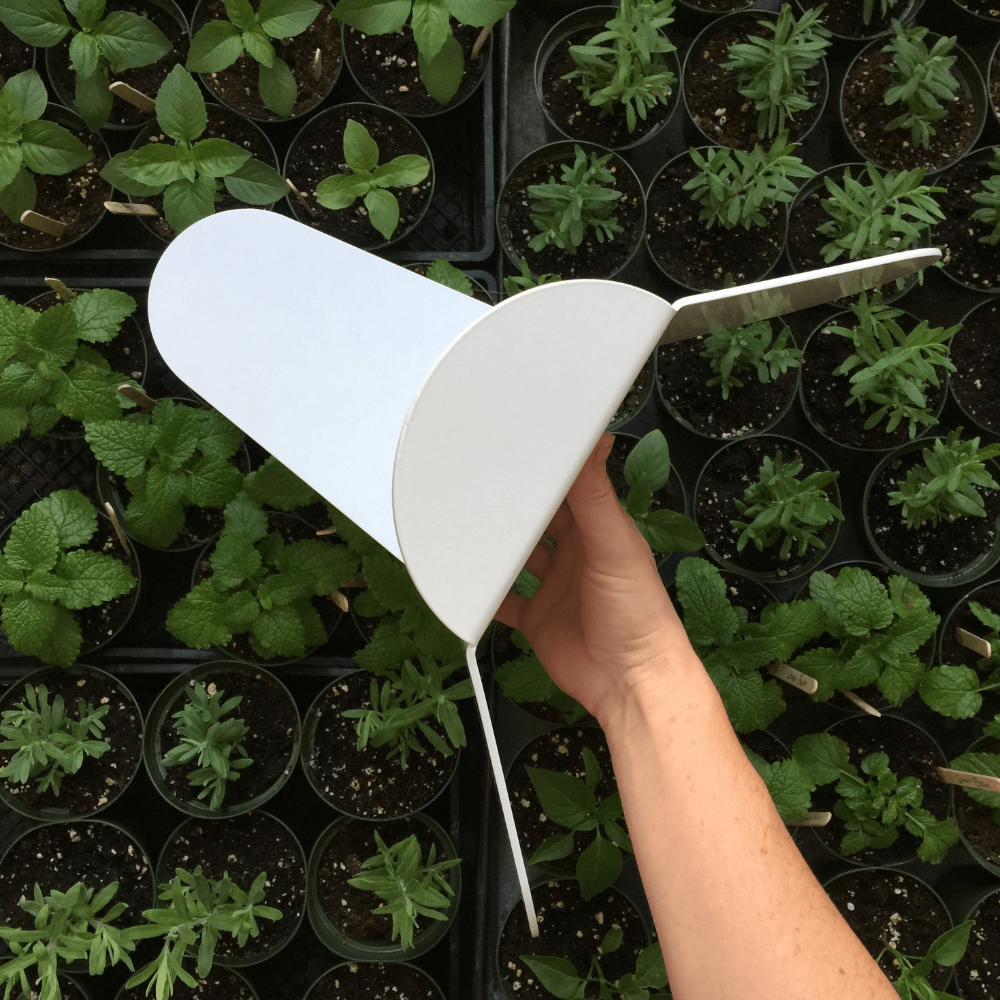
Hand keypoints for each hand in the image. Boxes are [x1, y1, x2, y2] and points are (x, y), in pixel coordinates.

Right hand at [496, 433, 689, 722]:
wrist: (629, 682)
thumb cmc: (640, 614)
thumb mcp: (615, 545)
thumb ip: (596, 496)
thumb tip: (597, 439)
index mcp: (599, 530)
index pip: (568, 488)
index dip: (546, 470)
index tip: (519, 450)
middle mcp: (577, 555)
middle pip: (538, 521)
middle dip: (515, 507)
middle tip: (484, 486)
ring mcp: (555, 587)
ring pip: (519, 558)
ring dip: (498, 547)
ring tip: (470, 527)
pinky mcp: (537, 618)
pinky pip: (504, 600)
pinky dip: (485, 593)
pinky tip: (468, 583)